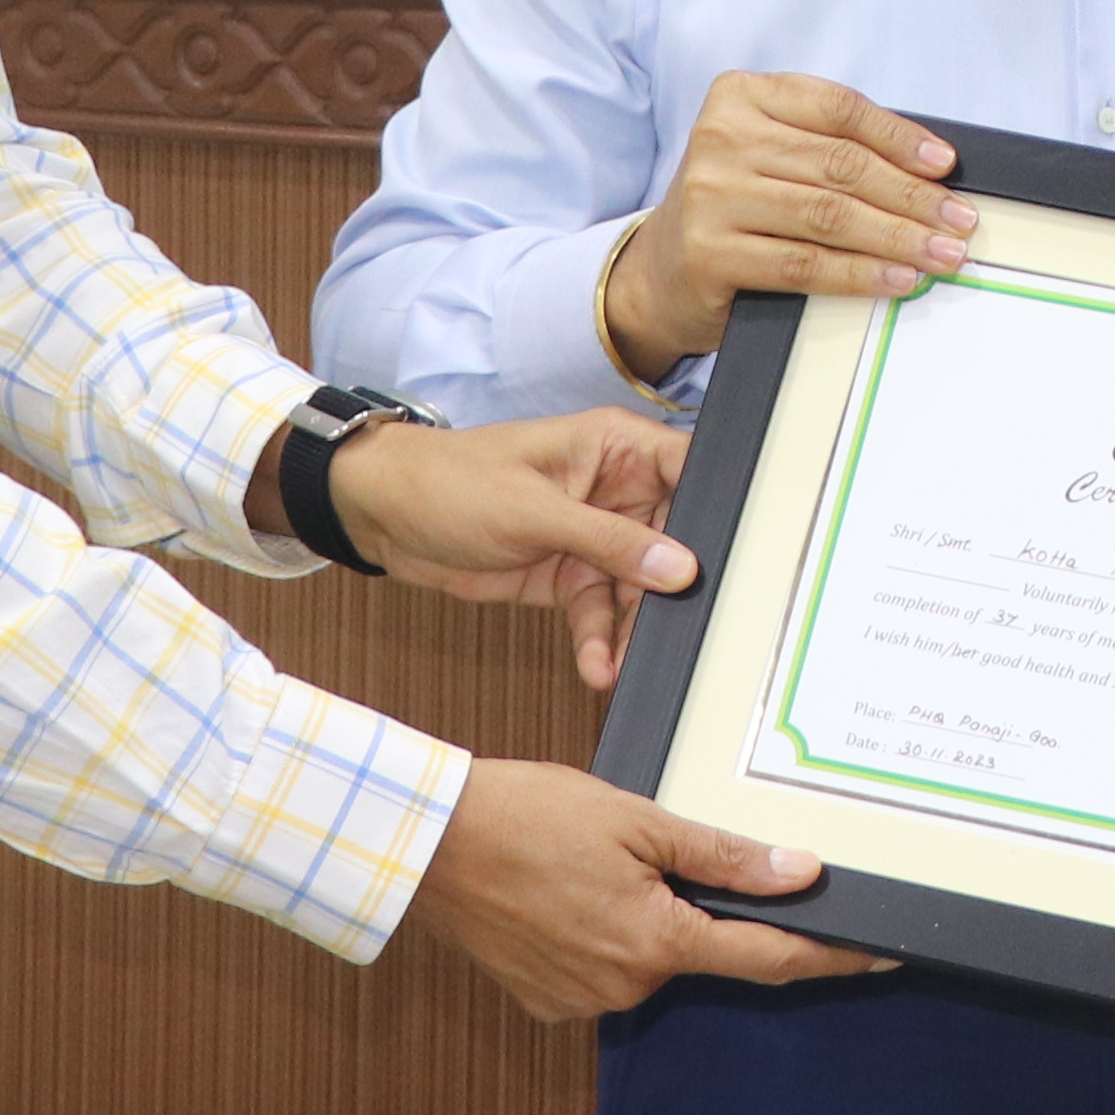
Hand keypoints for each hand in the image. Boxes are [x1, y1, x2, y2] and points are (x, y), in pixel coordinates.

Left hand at [317, 409, 696, 692]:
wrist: (382, 516)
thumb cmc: (449, 481)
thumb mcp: (534, 510)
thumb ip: (610, 539)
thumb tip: (679, 566)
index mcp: (615, 447)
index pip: (690, 469)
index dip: (717, 509)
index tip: (732, 558)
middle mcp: (614, 490)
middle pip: (673, 540)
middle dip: (674, 587)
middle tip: (679, 628)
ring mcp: (592, 536)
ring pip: (638, 588)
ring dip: (635, 628)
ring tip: (627, 663)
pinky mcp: (568, 575)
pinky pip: (600, 614)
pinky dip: (601, 642)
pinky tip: (598, 667)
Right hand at [407, 761, 892, 1019]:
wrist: (428, 844)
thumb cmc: (527, 817)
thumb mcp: (638, 819)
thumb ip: (721, 855)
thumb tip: (799, 873)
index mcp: (657, 942)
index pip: (770, 959)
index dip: (833, 955)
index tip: (884, 951)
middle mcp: (625, 986)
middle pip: (703, 950)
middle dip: (704, 907)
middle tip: (666, 850)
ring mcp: (583, 999)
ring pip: (651, 955)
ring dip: (650, 915)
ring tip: (601, 857)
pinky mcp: (549, 999)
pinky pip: (605, 966)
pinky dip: (606, 930)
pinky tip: (574, 888)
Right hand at [599, 73, 967, 379]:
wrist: (660, 270)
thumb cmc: (736, 202)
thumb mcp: (771, 152)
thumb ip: (830, 146)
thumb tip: (930, 172)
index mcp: (741, 95)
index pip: (837, 109)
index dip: (898, 136)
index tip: (945, 165)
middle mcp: (721, 138)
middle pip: (839, 165)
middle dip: (911, 196)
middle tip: (959, 221)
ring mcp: (710, 196)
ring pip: (828, 215)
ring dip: (897, 238)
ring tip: (942, 255)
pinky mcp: (710, 253)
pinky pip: (804, 264)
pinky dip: (860, 274)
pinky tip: (897, 280)